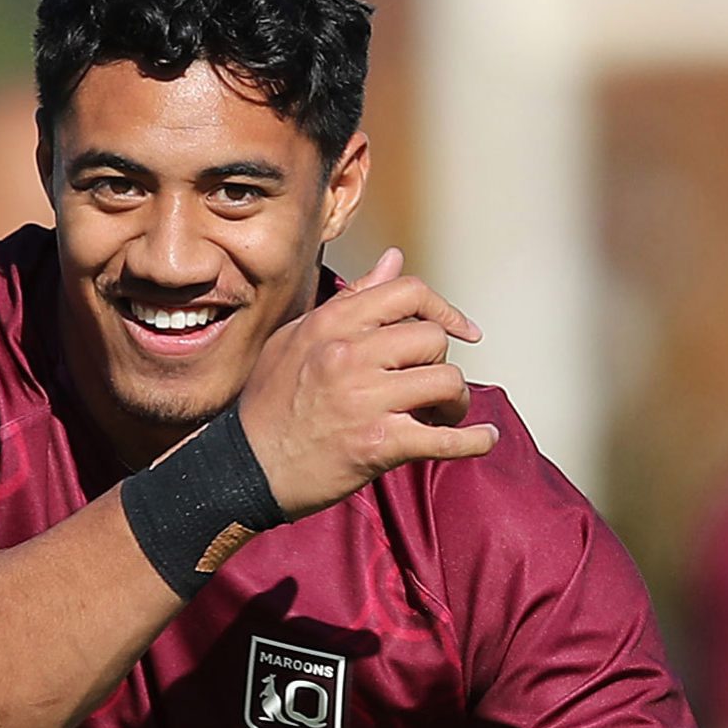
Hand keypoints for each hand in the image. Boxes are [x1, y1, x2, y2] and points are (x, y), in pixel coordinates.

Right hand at [235, 247, 496, 518]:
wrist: (244, 470)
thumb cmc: (269, 405)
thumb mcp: (298, 338)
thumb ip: (352, 300)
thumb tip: (394, 257)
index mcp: (332, 324)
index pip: (407, 291)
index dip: (443, 309)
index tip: (461, 330)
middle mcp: (349, 355)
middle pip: (432, 339)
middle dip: (440, 363)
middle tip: (429, 388)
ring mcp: (365, 400)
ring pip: (446, 382)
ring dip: (454, 402)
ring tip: (440, 416)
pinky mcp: (377, 445)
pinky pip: (445, 439)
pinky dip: (473, 441)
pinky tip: (483, 438)